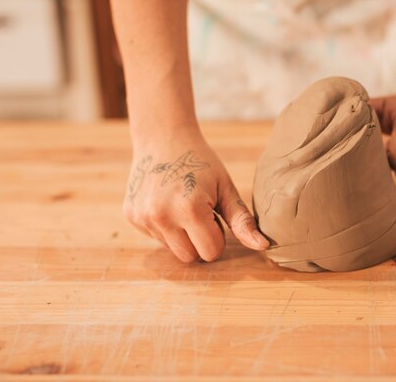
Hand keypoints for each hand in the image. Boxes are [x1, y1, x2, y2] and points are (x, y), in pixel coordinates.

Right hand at [122, 127, 269, 262]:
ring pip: (172, 250)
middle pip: (190, 258)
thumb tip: (263, 246)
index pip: (211, 252)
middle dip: (199, 241)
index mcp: (189, 209)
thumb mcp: (225, 188)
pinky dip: (164, 227)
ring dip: (181, 235)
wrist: (163, 137)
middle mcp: (162, 217)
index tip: (214, 213)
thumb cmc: (201, 162)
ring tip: (182, 205)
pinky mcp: (132, 217)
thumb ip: (243, 220)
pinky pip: (156, 237)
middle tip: (199, 211)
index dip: (217, 236)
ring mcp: (143, 218)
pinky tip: (166, 202)